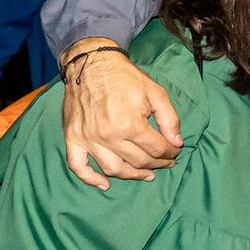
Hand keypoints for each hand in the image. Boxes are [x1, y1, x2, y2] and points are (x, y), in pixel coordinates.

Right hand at [61, 40, 183, 188]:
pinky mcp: (72, 137)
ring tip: (146, 174)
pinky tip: (105, 185)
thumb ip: (170, 119)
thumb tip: (178, 143)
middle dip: (157, 164)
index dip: (170, 153)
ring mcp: (87, 138)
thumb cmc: (125, 78)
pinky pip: (77, 166)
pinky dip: (90, 179)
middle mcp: (108, 135)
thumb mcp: (156, 93)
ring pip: (113, 169)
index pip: (156, 150)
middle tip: (165, 161)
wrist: (90, 63)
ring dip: (132, 175)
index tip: (175, 151)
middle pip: (138, 161)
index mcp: (130, 124)